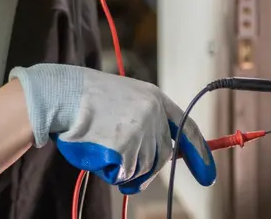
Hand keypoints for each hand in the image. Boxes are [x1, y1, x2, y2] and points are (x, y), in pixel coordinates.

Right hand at [9, 64, 215, 194]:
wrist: (62, 95)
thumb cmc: (88, 100)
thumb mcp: (127, 100)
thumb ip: (148, 122)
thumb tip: (166, 155)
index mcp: (155, 99)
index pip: (187, 130)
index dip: (200, 154)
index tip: (208, 176)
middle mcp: (153, 115)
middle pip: (162, 157)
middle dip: (145, 165)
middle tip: (120, 156)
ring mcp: (140, 133)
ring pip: (142, 169)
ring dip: (123, 166)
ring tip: (102, 142)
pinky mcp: (125, 150)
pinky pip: (123, 174)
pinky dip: (109, 169)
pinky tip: (97, 148)